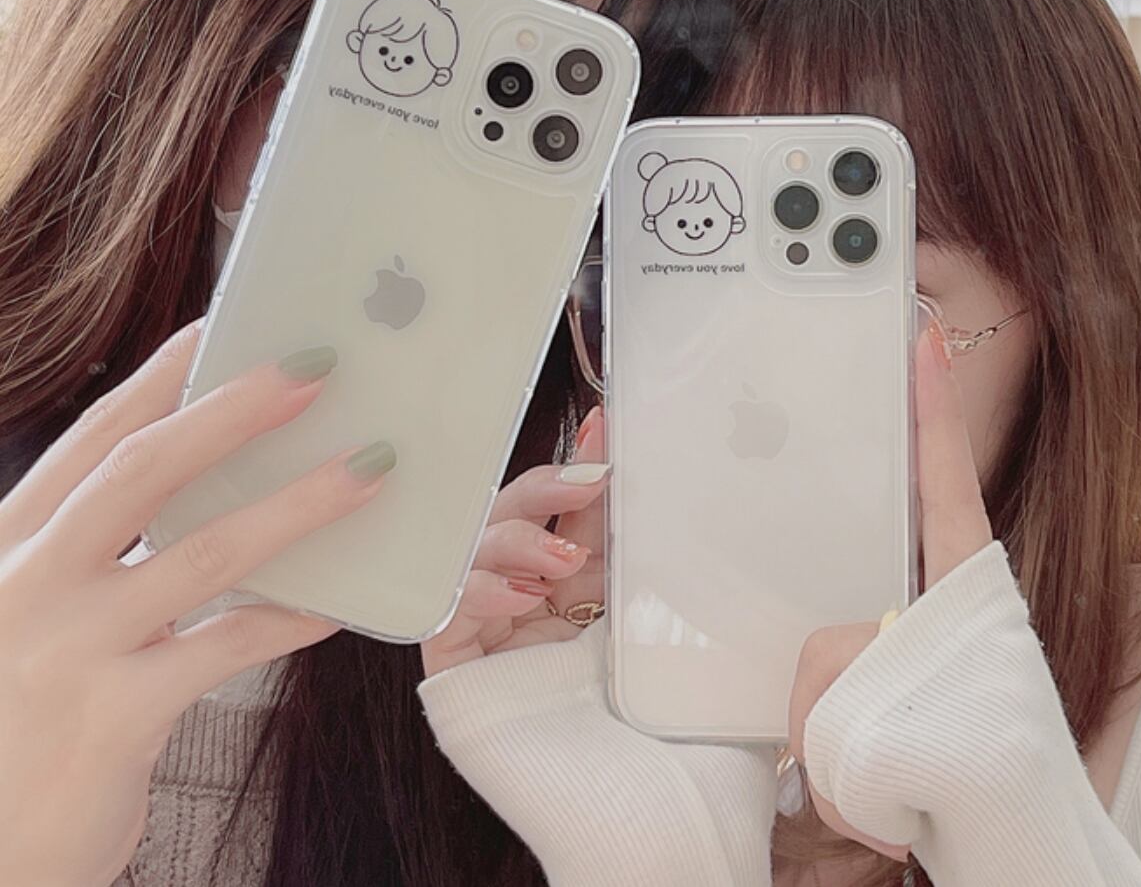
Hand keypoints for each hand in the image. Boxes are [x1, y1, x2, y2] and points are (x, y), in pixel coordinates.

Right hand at [0, 321, 391, 886]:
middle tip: (316, 365)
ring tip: (370, 465)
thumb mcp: (37, 621)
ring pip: (204, 551)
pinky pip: (228, 645)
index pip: (93, 442)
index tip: (220, 327)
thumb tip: (222, 490)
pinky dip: (293, 615)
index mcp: (6, 547)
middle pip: (143, 470)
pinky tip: (341, 599)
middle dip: (234, 409)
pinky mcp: (112, 717)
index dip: (159, 379)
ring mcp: (65, 650)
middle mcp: (25, 585)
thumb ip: (103, 558)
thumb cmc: (20, 724)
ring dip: (298, 502)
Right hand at [421, 406, 607, 675]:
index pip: (552, 500)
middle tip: (589, 481)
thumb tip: (613, 458)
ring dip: (518, 542)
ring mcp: (479, 618)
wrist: (613, 782)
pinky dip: (484, 591)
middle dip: (544, 487)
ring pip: (471, 547)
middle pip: (504, 510)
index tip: (606, 428)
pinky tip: (521, 596)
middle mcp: (513, 584)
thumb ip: (610, 532)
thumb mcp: (620, 596)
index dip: (573, 463)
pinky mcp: (451, 657)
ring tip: (562, 561)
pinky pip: (450, 607)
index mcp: (555, 567)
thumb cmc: (617, 691)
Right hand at [787, 322, 993, 859]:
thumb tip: (811, 679)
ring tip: (895, 799)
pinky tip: (878, 811)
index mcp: (961, 583)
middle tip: (864, 731)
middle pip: (839, 608)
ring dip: (847, 757)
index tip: (924, 334)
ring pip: (818, 677)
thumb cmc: (993, 769)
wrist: (1014, 851)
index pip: (942, 474)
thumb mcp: (921, 706)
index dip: (929, 403)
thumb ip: (848, 669)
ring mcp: (900, 661)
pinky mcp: (873, 708)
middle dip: (834, 674)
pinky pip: (820, 726)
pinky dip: (843, 778)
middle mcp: (928, 611)